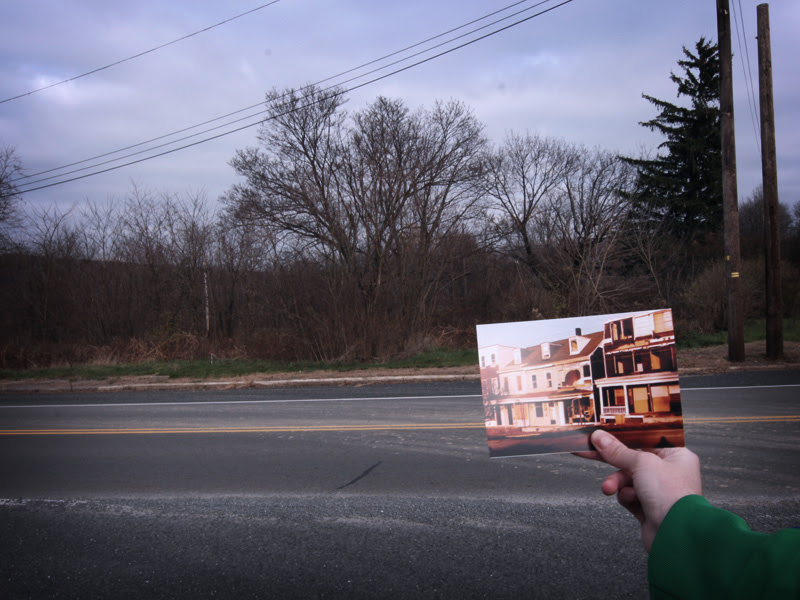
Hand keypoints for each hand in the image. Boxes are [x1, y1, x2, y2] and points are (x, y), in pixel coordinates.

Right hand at [577, 429, 701, 551]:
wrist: (675, 534)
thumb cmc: (671, 495)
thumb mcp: (641, 463)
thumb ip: (618, 451)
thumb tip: (600, 438)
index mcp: (676, 455)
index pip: (645, 440)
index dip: (623, 437)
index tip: (603, 434)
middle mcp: (669, 472)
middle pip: (633, 460)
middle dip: (613, 461)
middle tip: (590, 452)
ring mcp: (659, 491)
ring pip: (627, 479)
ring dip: (617, 482)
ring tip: (610, 488)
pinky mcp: (649, 508)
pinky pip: (628, 495)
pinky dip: (625, 496)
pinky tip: (630, 500)